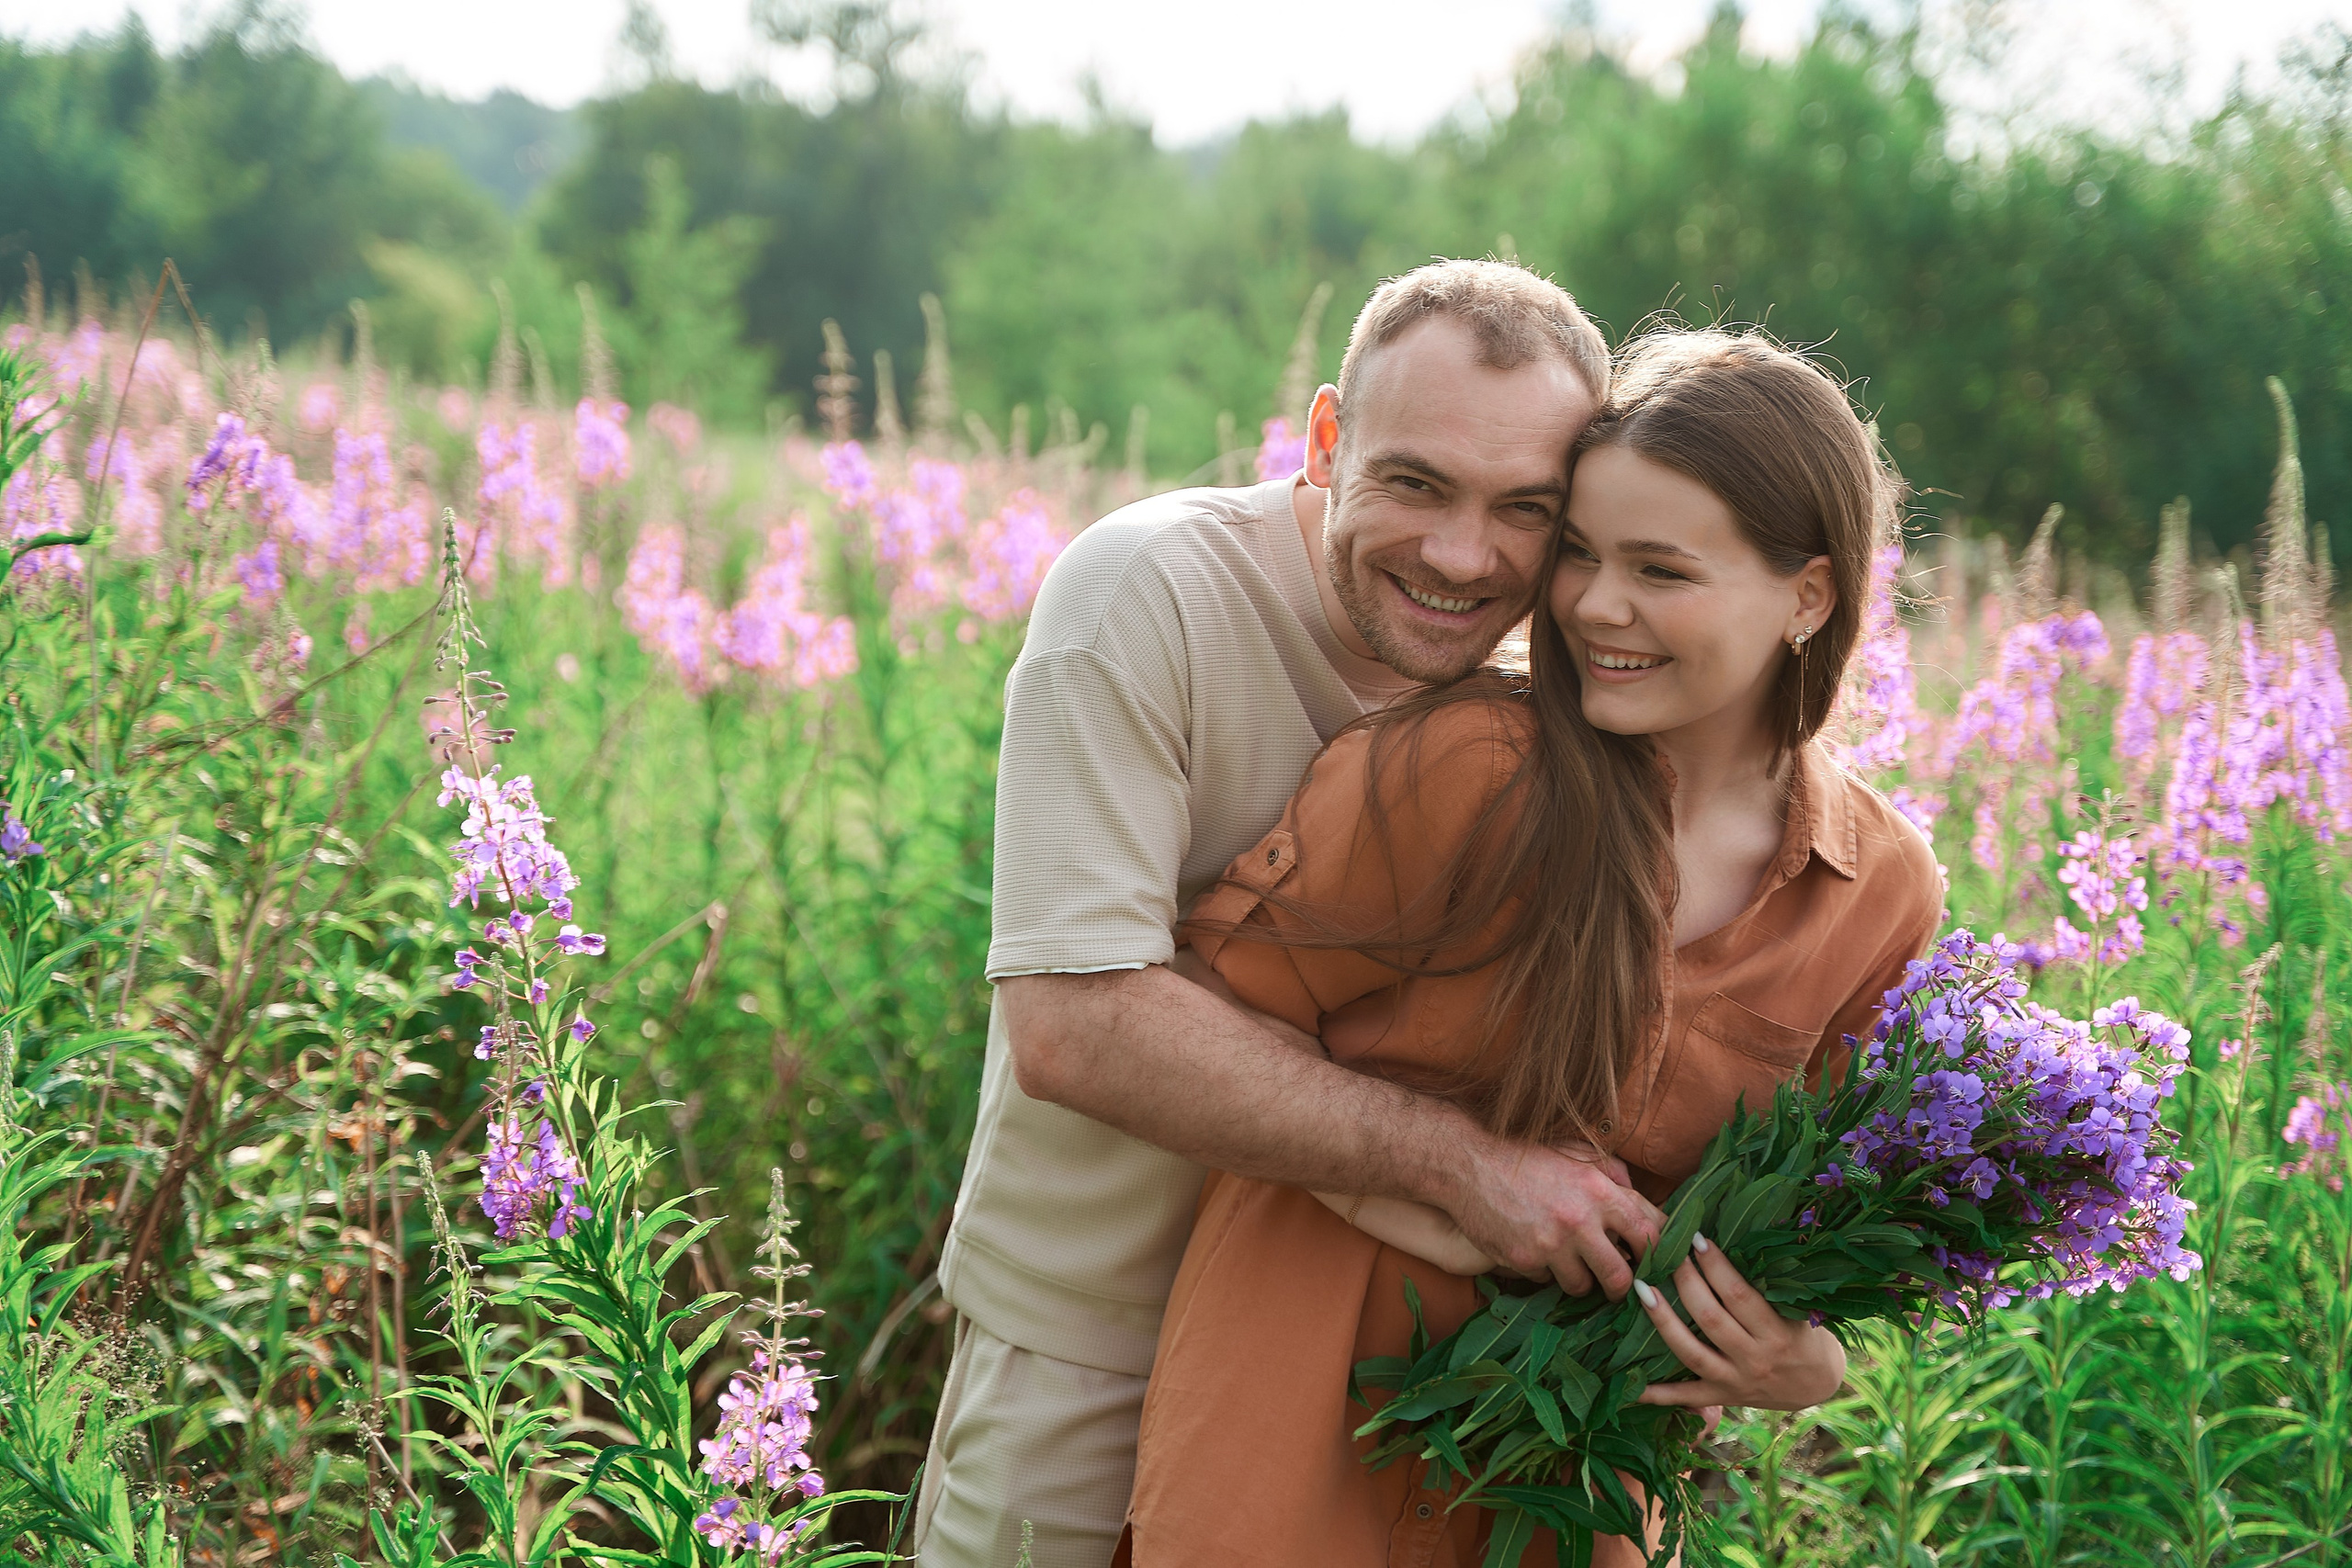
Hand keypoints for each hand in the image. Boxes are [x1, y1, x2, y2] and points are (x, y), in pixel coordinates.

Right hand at [1444, 1132, 1663, 1299]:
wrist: (1467, 1162)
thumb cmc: (1525, 1153)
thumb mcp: (1575, 1150)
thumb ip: (1612, 1171)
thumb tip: (1639, 1194)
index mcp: (1600, 1191)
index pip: (1650, 1233)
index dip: (1657, 1251)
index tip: (1651, 1258)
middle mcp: (1579, 1221)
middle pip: (1620, 1276)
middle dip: (1621, 1284)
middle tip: (1615, 1283)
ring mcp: (1550, 1244)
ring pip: (1582, 1286)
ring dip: (1580, 1279)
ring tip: (1570, 1263)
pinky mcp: (1524, 1260)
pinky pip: (1546, 1281)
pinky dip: (1545, 1271)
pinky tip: (1535, 1249)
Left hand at [1634, 1233, 1846, 1411]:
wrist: (1818, 1385)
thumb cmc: (1804, 1336)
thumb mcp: (1798, 1312)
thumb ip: (1767, 1287)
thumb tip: (1732, 1242)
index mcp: (1777, 1334)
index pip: (1739, 1295)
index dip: (1716, 1266)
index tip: (1697, 1238)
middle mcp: (1754, 1360)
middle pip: (1710, 1319)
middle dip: (1685, 1283)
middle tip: (1666, 1253)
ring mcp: (1735, 1382)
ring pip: (1691, 1353)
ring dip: (1663, 1322)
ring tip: (1641, 1290)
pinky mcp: (1722, 1398)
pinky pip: (1685, 1397)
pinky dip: (1657, 1393)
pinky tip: (1629, 1383)